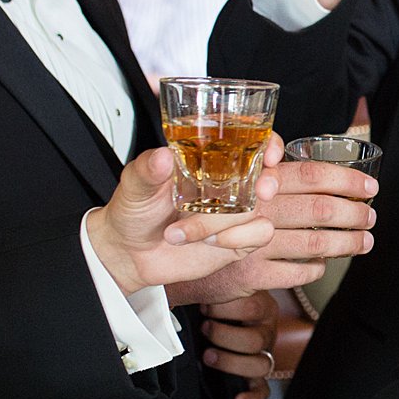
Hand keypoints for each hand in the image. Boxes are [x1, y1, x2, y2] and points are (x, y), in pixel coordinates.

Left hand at [86, 146, 276, 295]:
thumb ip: (147, 170)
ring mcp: (235, 213)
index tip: (268, 153)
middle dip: (269, 181)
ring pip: (256, 210)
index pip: (250, 144)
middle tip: (260, 191)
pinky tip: (210, 242)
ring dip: (223, 222)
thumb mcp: (134, 185)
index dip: (268, 145)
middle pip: (267, 174)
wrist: (129, 254)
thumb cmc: (134, 212)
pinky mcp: (238, 239)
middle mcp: (227, 185)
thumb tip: (162, 156)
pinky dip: (237, 239)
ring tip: (184, 231)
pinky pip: (258, 235)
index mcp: (207, 162)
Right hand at [168, 151, 376, 304]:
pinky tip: (323, 263)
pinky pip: (294, 273)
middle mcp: (257, 211)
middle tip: (371, 215)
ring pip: (313, 243)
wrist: (149, 248)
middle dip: (353, 213)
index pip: (310, 174)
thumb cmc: (190, 209)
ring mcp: (253, 245)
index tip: (369, 185)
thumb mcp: (222, 181)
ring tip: (364, 241)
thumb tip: (289, 158)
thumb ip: (257, 170)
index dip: (344, 180)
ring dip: (345, 243)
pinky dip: (314, 268)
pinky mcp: (248, 274)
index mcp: (255, 182)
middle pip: (318, 209)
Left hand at [201, 291, 281, 398]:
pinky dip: (252, 396)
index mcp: (262, 305)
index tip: (205, 306)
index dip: (224, 308)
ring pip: (260, 364)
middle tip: (205, 328)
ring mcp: (264, 353)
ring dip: (231, 362)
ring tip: (208, 355)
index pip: (253, 307)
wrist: (228, 314)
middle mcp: (266, 330)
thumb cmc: (220, 300)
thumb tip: (174, 290)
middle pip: (255, 339)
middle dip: (224, 336)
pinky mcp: (258, 374)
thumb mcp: (216, 288)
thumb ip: (204, 288)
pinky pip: (262, 389)